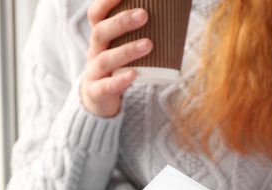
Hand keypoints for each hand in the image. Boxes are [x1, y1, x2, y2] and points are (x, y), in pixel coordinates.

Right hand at [80, 0, 152, 116]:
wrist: (98, 98)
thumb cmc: (118, 66)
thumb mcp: (123, 46)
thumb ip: (143, 31)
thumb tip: (176, 9)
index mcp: (101, 37)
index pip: (96, 14)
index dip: (106, 2)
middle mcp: (94, 51)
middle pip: (101, 32)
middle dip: (121, 22)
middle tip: (144, 14)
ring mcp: (94, 72)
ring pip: (105, 59)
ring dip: (127, 50)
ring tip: (148, 44)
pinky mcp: (97, 92)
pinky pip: (106, 86)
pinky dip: (120, 80)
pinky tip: (134, 75)